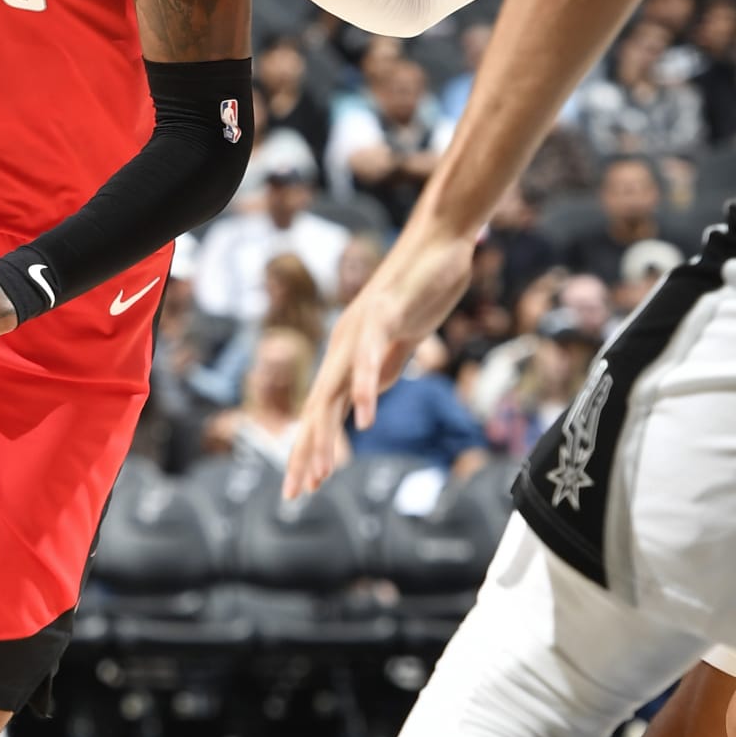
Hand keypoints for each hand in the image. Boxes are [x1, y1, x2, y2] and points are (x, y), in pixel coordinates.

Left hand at [285, 221, 477, 498]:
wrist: (441, 243)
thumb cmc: (421, 290)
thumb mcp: (397, 345)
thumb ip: (380, 370)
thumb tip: (366, 402)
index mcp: (348, 355)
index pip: (321, 412)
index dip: (311, 450)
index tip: (304, 486)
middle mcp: (345, 345)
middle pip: (317, 409)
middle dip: (305, 454)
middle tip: (295, 493)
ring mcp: (360, 330)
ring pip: (335, 390)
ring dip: (326, 434)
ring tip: (319, 470)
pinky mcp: (384, 315)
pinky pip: (371, 359)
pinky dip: (366, 389)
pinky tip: (365, 418)